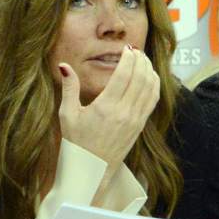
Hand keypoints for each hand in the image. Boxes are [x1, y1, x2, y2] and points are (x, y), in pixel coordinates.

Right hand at [57, 45, 159, 170]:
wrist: (91, 170)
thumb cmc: (76, 143)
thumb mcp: (67, 115)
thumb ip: (69, 88)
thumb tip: (64, 65)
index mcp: (105, 107)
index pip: (124, 75)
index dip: (128, 58)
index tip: (127, 48)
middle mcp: (124, 113)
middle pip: (140, 78)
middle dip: (141, 60)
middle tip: (136, 50)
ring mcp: (135, 120)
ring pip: (150, 88)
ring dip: (149, 71)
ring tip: (143, 60)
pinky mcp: (140, 126)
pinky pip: (152, 101)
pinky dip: (154, 86)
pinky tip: (150, 77)